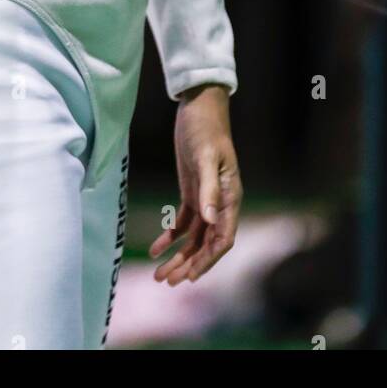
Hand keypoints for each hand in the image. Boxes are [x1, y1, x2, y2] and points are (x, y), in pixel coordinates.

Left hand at [148, 84, 242, 284]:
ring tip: (159, 275)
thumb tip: (211, 221)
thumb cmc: (206, 128)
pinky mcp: (193, 192)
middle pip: (207, 244)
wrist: (199, 106)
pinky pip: (183, 223)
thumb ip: (209, 189)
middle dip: (189, 264)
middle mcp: (221, 203)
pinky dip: (170, 237)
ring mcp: (206, 199)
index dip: (208, 260)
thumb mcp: (205, 157)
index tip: (190, 277)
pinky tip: (155, 249)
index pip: (223, 238)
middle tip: (166, 281)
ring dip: (179, 256)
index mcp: (231, 197)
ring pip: (195, 238)